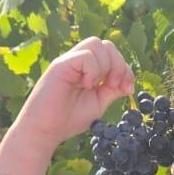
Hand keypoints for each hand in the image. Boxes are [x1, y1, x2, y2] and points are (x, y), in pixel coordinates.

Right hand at [18, 38, 133, 147]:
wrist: (45, 131)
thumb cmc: (68, 119)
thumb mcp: (98, 104)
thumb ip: (112, 91)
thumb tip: (128, 82)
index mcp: (87, 69)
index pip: (111, 54)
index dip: (125, 69)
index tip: (127, 90)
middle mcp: (77, 61)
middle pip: (106, 44)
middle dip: (119, 64)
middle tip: (113, 86)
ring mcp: (68, 61)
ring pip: (96, 44)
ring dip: (106, 66)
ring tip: (98, 86)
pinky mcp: (60, 65)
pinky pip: (85, 56)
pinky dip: (93, 70)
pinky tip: (86, 86)